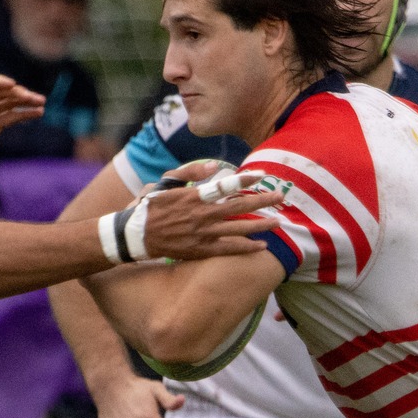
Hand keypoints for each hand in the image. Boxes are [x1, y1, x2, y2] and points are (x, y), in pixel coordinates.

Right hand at [140, 183, 286, 259]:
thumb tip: (214, 167)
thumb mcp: (165, 182)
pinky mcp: (200, 250)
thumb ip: (189, 173)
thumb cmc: (150, 206)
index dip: (246, 180)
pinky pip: (229, 249)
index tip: (263, 175)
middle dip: (262, 201)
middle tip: (282, 196)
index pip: (225, 185)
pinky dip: (246, 248)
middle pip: (239, 206)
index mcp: (194, 196)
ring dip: (260, 225)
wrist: (135, 236)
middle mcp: (201, 215)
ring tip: (279, 221)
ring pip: (238, 228)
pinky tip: (262, 246)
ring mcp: (202, 234)